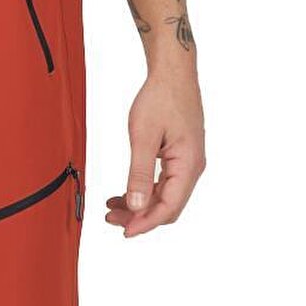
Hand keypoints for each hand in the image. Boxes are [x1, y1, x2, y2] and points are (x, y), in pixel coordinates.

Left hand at [106, 68, 205, 236]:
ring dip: (141, 205)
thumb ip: (139, 174)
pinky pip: (165, 183)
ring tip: (113, 208)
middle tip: (112, 218)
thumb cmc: (161, 98)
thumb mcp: (143, 136)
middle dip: (140, 217)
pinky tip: (125, 193)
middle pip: (168, 206)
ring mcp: (188, 162)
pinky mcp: (181, 157)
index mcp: (188, 165)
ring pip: (166, 196)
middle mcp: (193, 167)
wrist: (173, 74)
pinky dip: (145, 191)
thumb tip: (136, 206)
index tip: (125, 231)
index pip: (169, 207)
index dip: (146, 223)